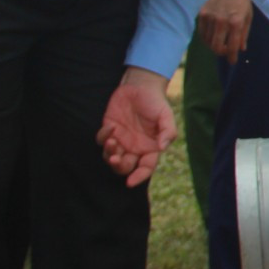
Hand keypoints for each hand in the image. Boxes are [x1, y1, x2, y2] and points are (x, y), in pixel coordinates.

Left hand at [96, 67, 175, 187]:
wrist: (141, 86)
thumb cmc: (156, 102)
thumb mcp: (166, 115)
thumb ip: (168, 131)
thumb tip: (162, 147)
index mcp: (150, 148)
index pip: (146, 167)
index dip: (139, 176)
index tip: (130, 182)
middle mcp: (135, 147)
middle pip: (124, 167)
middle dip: (119, 166)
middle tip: (116, 159)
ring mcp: (121, 140)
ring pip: (110, 157)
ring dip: (109, 154)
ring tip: (113, 142)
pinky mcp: (109, 130)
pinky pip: (101, 141)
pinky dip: (103, 137)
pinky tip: (111, 127)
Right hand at [197, 0, 252, 63]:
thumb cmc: (241, 3)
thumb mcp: (248, 17)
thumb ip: (244, 34)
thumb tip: (241, 49)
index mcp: (236, 22)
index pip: (232, 46)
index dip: (232, 56)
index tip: (232, 61)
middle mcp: (221, 21)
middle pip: (217, 47)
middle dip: (222, 53)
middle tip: (226, 52)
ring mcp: (210, 18)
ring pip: (208, 42)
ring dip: (214, 46)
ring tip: (220, 44)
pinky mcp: (201, 15)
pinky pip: (202, 34)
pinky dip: (207, 39)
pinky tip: (213, 37)